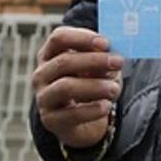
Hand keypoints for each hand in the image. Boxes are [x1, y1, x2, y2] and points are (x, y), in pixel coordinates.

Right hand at [32, 26, 123, 148]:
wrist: (84, 122)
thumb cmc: (91, 86)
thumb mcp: (98, 69)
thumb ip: (103, 60)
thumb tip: (113, 57)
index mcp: (50, 54)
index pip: (59, 38)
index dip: (82, 38)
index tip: (106, 43)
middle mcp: (42, 74)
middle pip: (64, 61)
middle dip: (94, 60)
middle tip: (118, 62)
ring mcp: (44, 97)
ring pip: (66, 87)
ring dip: (95, 85)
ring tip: (115, 89)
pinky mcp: (50, 120)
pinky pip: (71, 114)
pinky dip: (92, 109)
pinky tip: (106, 106)